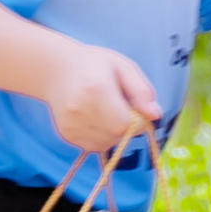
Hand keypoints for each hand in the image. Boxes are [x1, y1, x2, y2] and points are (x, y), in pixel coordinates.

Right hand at [45, 40, 161, 151]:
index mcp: (95, 90)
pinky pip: (95, 145)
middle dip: (126, 125)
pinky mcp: (66, 135)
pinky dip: (101, 136)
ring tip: (105, 109)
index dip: (137, 120)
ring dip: (114, 132)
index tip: (134, 106)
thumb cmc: (94, 65)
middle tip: (118, 105)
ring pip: (107, 144)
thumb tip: (155, 114)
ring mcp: (70, 125)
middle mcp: (79, 110)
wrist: (55, 70)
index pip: (125, 123)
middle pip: (117, 135)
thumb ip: (141, 91)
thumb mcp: (123, 67)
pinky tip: (95, 117)